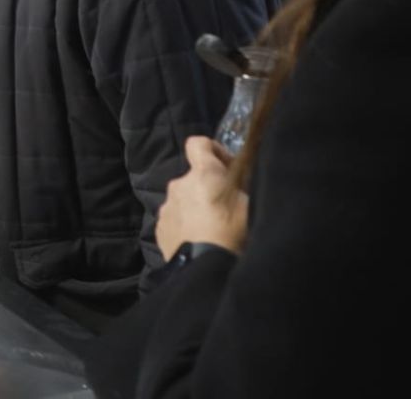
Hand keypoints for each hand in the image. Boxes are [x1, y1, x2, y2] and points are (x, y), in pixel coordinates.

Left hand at [157, 136, 248, 260]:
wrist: (206, 268)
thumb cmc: (234, 234)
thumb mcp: (251, 206)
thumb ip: (242, 188)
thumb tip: (240, 182)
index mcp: (202, 174)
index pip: (198, 143)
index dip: (213, 150)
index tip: (227, 167)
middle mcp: (179, 184)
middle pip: (193, 176)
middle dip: (208, 187)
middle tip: (227, 207)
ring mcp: (167, 206)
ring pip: (184, 199)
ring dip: (196, 207)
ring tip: (213, 229)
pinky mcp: (160, 227)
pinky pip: (175, 218)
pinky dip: (186, 224)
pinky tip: (199, 240)